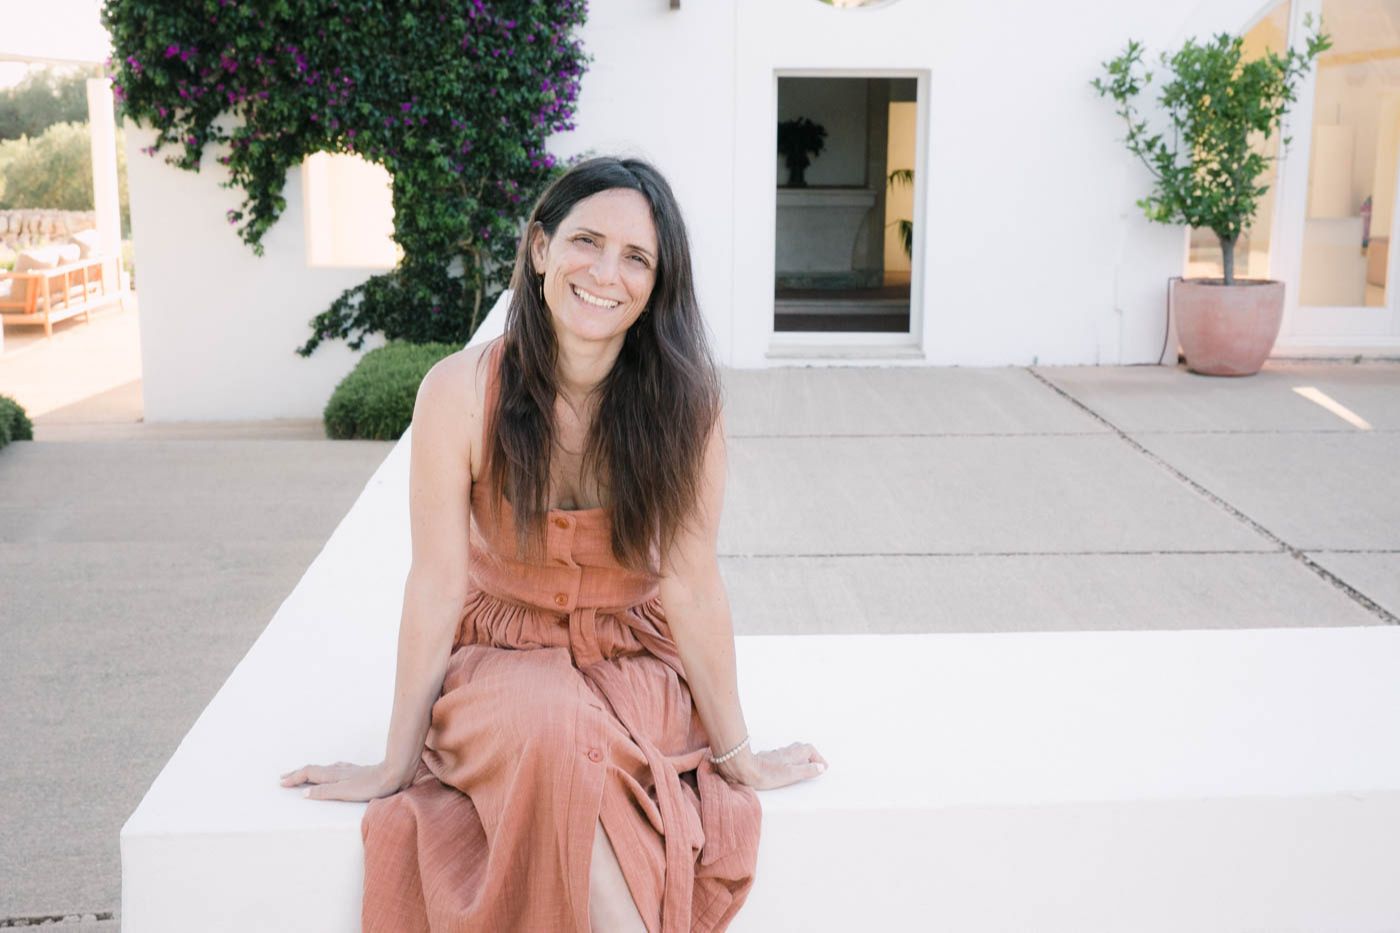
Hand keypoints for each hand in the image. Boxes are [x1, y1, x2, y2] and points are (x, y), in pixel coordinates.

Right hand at [278, 759, 405, 801]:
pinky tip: (331, 773)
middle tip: (284, 777)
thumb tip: (304, 793)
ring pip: (323, 769)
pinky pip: (334, 770)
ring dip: (310, 773)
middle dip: (298, 774)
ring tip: (302, 775)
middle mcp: (338, 770)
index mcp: (333, 775)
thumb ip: (325, 792)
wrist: (393, 774)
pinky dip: (324, 772)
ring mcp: (348, 770)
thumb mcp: (345, 791)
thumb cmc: (370, 785)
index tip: (281, 783)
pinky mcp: (357, 772)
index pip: (308, 774)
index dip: (294, 778)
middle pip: (313, 770)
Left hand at [719, 742, 825, 789]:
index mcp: (792, 754)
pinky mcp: (766, 759)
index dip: (818, 758)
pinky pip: (782, 756)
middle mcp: (785, 752)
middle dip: (810, 755)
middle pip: (801, 748)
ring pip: (791, 751)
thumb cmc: (766, 774)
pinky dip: (789, 759)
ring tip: (804, 766)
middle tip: (816, 765)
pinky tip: (784, 766)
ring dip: (800, 757)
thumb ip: (806, 770)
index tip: (823, 767)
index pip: (810, 750)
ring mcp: (775, 754)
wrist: (744, 770)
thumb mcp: (790, 774)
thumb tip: (820, 767)